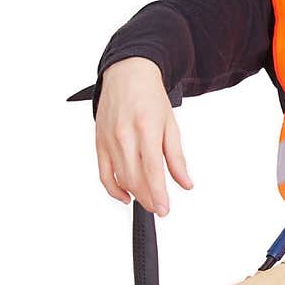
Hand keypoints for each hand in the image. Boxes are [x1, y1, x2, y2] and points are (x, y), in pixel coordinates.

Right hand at [95, 57, 192, 215]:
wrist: (127, 74)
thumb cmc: (149, 97)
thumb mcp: (171, 125)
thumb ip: (177, 158)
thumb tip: (185, 183)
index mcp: (146, 129)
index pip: (152, 171)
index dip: (158, 195)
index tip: (164, 210)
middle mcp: (124, 135)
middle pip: (135, 179)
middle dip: (148, 199)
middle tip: (159, 207)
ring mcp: (109, 139)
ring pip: (120, 179)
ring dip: (134, 195)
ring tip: (148, 200)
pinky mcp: (99, 142)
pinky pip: (103, 173)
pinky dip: (113, 189)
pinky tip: (125, 196)